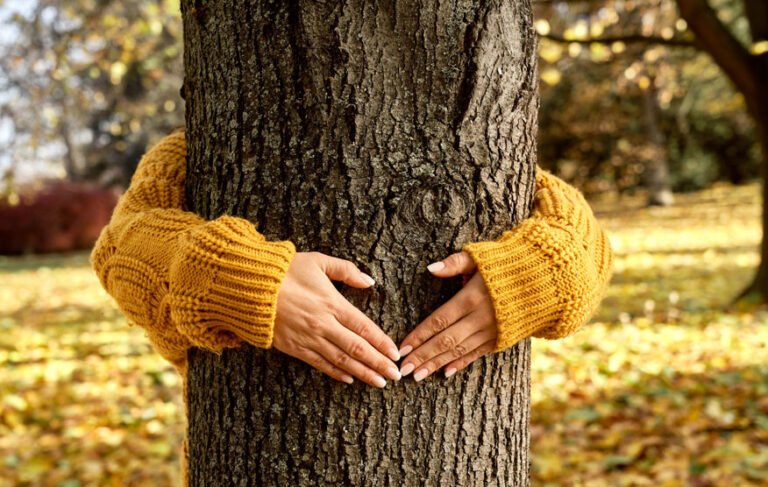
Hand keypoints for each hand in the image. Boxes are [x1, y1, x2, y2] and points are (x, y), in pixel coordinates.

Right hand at [272, 251, 400, 387]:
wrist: (249, 286)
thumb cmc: (285, 270)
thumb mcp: (319, 261)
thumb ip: (347, 271)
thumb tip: (369, 281)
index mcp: (332, 303)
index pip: (364, 327)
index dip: (382, 342)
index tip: (395, 354)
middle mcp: (324, 324)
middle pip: (357, 349)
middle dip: (379, 364)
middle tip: (395, 375)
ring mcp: (308, 338)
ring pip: (341, 360)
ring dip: (362, 373)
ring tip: (379, 383)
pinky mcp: (294, 347)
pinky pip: (319, 364)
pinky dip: (336, 373)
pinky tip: (349, 379)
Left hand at [397, 251, 496, 380]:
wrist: (546, 278)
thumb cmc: (507, 264)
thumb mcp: (480, 257)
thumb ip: (454, 263)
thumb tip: (430, 268)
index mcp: (471, 298)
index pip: (438, 321)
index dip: (419, 336)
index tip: (402, 348)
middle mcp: (480, 318)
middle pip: (446, 341)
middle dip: (424, 356)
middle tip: (404, 370)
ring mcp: (492, 330)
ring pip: (460, 350)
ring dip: (437, 363)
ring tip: (419, 376)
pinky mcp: (502, 337)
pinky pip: (478, 353)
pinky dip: (461, 363)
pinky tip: (446, 373)